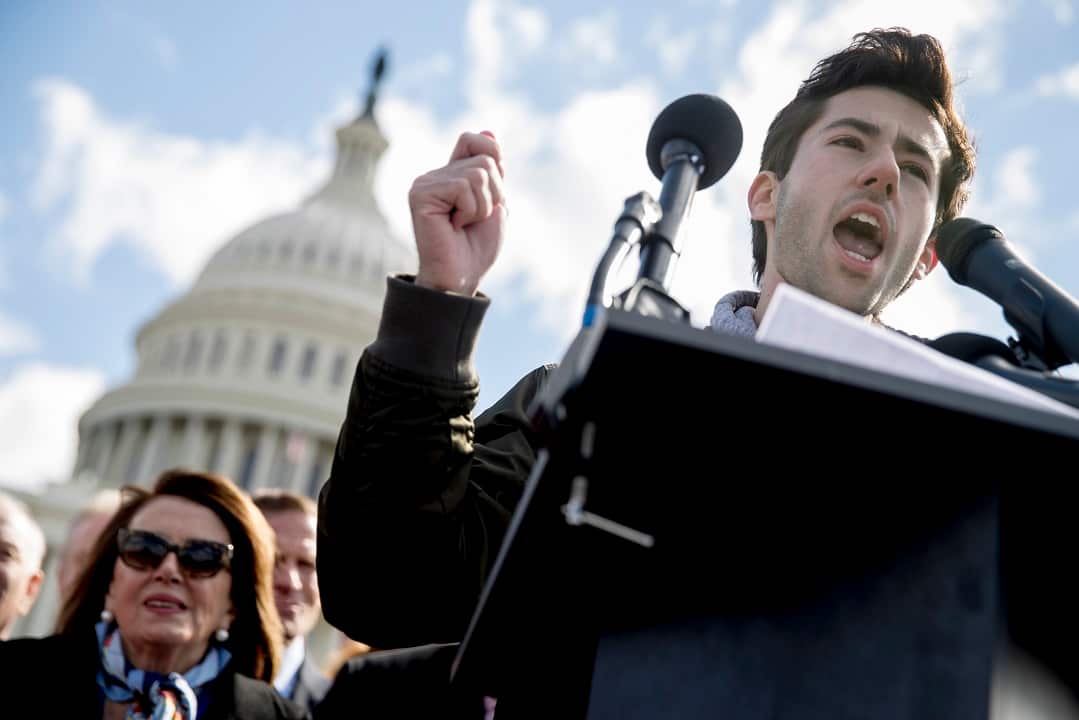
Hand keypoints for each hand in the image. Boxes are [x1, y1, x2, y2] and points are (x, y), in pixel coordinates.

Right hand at [409, 131, 506, 295]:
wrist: (461, 276)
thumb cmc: (476, 247)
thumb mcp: (494, 202)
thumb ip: (492, 170)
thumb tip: (489, 131)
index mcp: (451, 174)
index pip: (477, 140)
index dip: (493, 159)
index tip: (491, 193)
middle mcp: (435, 175)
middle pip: (485, 160)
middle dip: (493, 194)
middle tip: (474, 219)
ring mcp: (425, 183)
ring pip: (477, 174)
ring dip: (482, 206)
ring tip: (463, 224)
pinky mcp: (420, 194)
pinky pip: (462, 187)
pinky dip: (470, 210)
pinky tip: (453, 226)